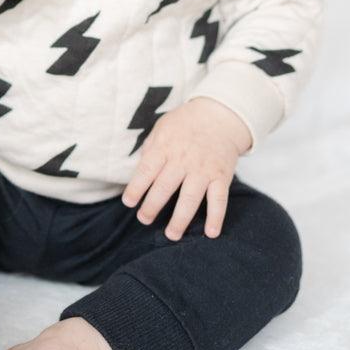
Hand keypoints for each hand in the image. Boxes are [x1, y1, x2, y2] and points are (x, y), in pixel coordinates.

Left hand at [120, 98, 248, 241]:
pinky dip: (216, 217)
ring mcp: (203, 169)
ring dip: (180, 219)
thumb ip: (150, 150)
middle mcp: (183, 160)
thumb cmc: (185, 124)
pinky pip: (219, 199)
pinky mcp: (221, 176)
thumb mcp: (161, 128)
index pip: (146, 171)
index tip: (129, 203)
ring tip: (171, 235)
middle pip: (164, 187)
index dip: (136, 188)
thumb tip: (137, 174)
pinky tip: (211, 233)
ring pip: (190, 198)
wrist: (219, 115)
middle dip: (152, 207)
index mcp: (165, 147)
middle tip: (144, 219)